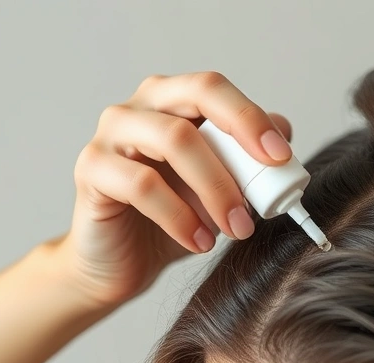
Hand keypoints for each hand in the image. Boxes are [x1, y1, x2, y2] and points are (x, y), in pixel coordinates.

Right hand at [57, 72, 293, 307]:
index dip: (251, 116)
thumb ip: (246, 158)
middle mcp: (138, 107)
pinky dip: (180, 217)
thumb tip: (283, 129)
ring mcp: (110, 135)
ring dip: (216, 188)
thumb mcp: (220, 188)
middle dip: (240, 143)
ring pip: (173, 140)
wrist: (121, 262)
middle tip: (264, 193)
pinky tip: (200, 242)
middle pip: (195, 98)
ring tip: (237, 229)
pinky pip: (143, 186)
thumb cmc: (172, 219)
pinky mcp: (90, 169)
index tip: (281, 157)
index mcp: (171, 101)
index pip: (213, 88)